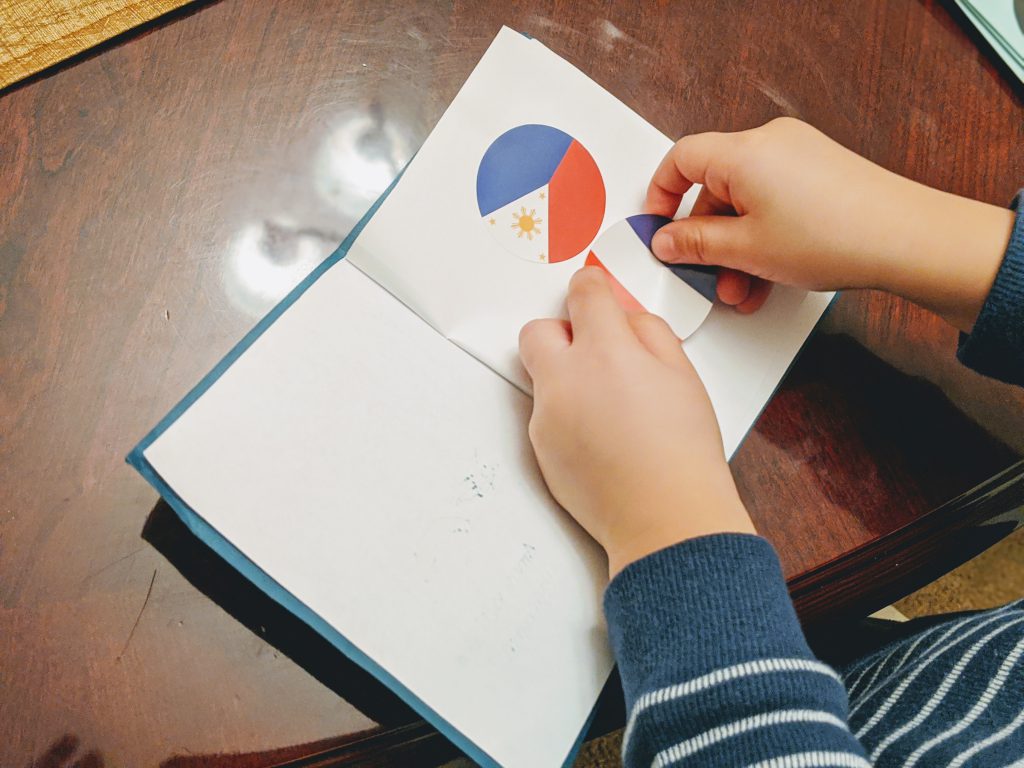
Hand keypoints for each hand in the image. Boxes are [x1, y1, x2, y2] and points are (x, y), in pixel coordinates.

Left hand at [519, 267, 754, 577]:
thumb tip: (626, 318)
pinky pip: (545, 416)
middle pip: (538, 331)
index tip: (593, 289)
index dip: (591, 286)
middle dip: (561, 331)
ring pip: (542, 378)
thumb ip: (650, 333)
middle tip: (591, 349)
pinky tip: (601, 438)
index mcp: (605, 351)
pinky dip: (566, 416)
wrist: (665, 518)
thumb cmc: (682, 454)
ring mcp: (546, 416)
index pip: (584, 294)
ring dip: (567, 378)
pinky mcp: (539, 449)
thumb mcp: (683, 375)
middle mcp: (565, 379)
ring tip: (610, 408)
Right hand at [646, 117, 1015, 330]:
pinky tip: (766, 275)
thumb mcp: (746, 250)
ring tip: (742, 288)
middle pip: (714, 186)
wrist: (907, 239)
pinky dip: (762, 236)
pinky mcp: (819, 173)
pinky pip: (773, 202)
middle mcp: (770, 144)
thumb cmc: (835, 236)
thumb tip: (667, 240)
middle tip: (703, 272)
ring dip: (735, 248)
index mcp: (744, 152)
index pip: (681, 159)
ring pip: (744, 202)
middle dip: (706, 237)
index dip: (660, 194)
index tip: (657, 227)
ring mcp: (799, 156)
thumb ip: (695, 244)